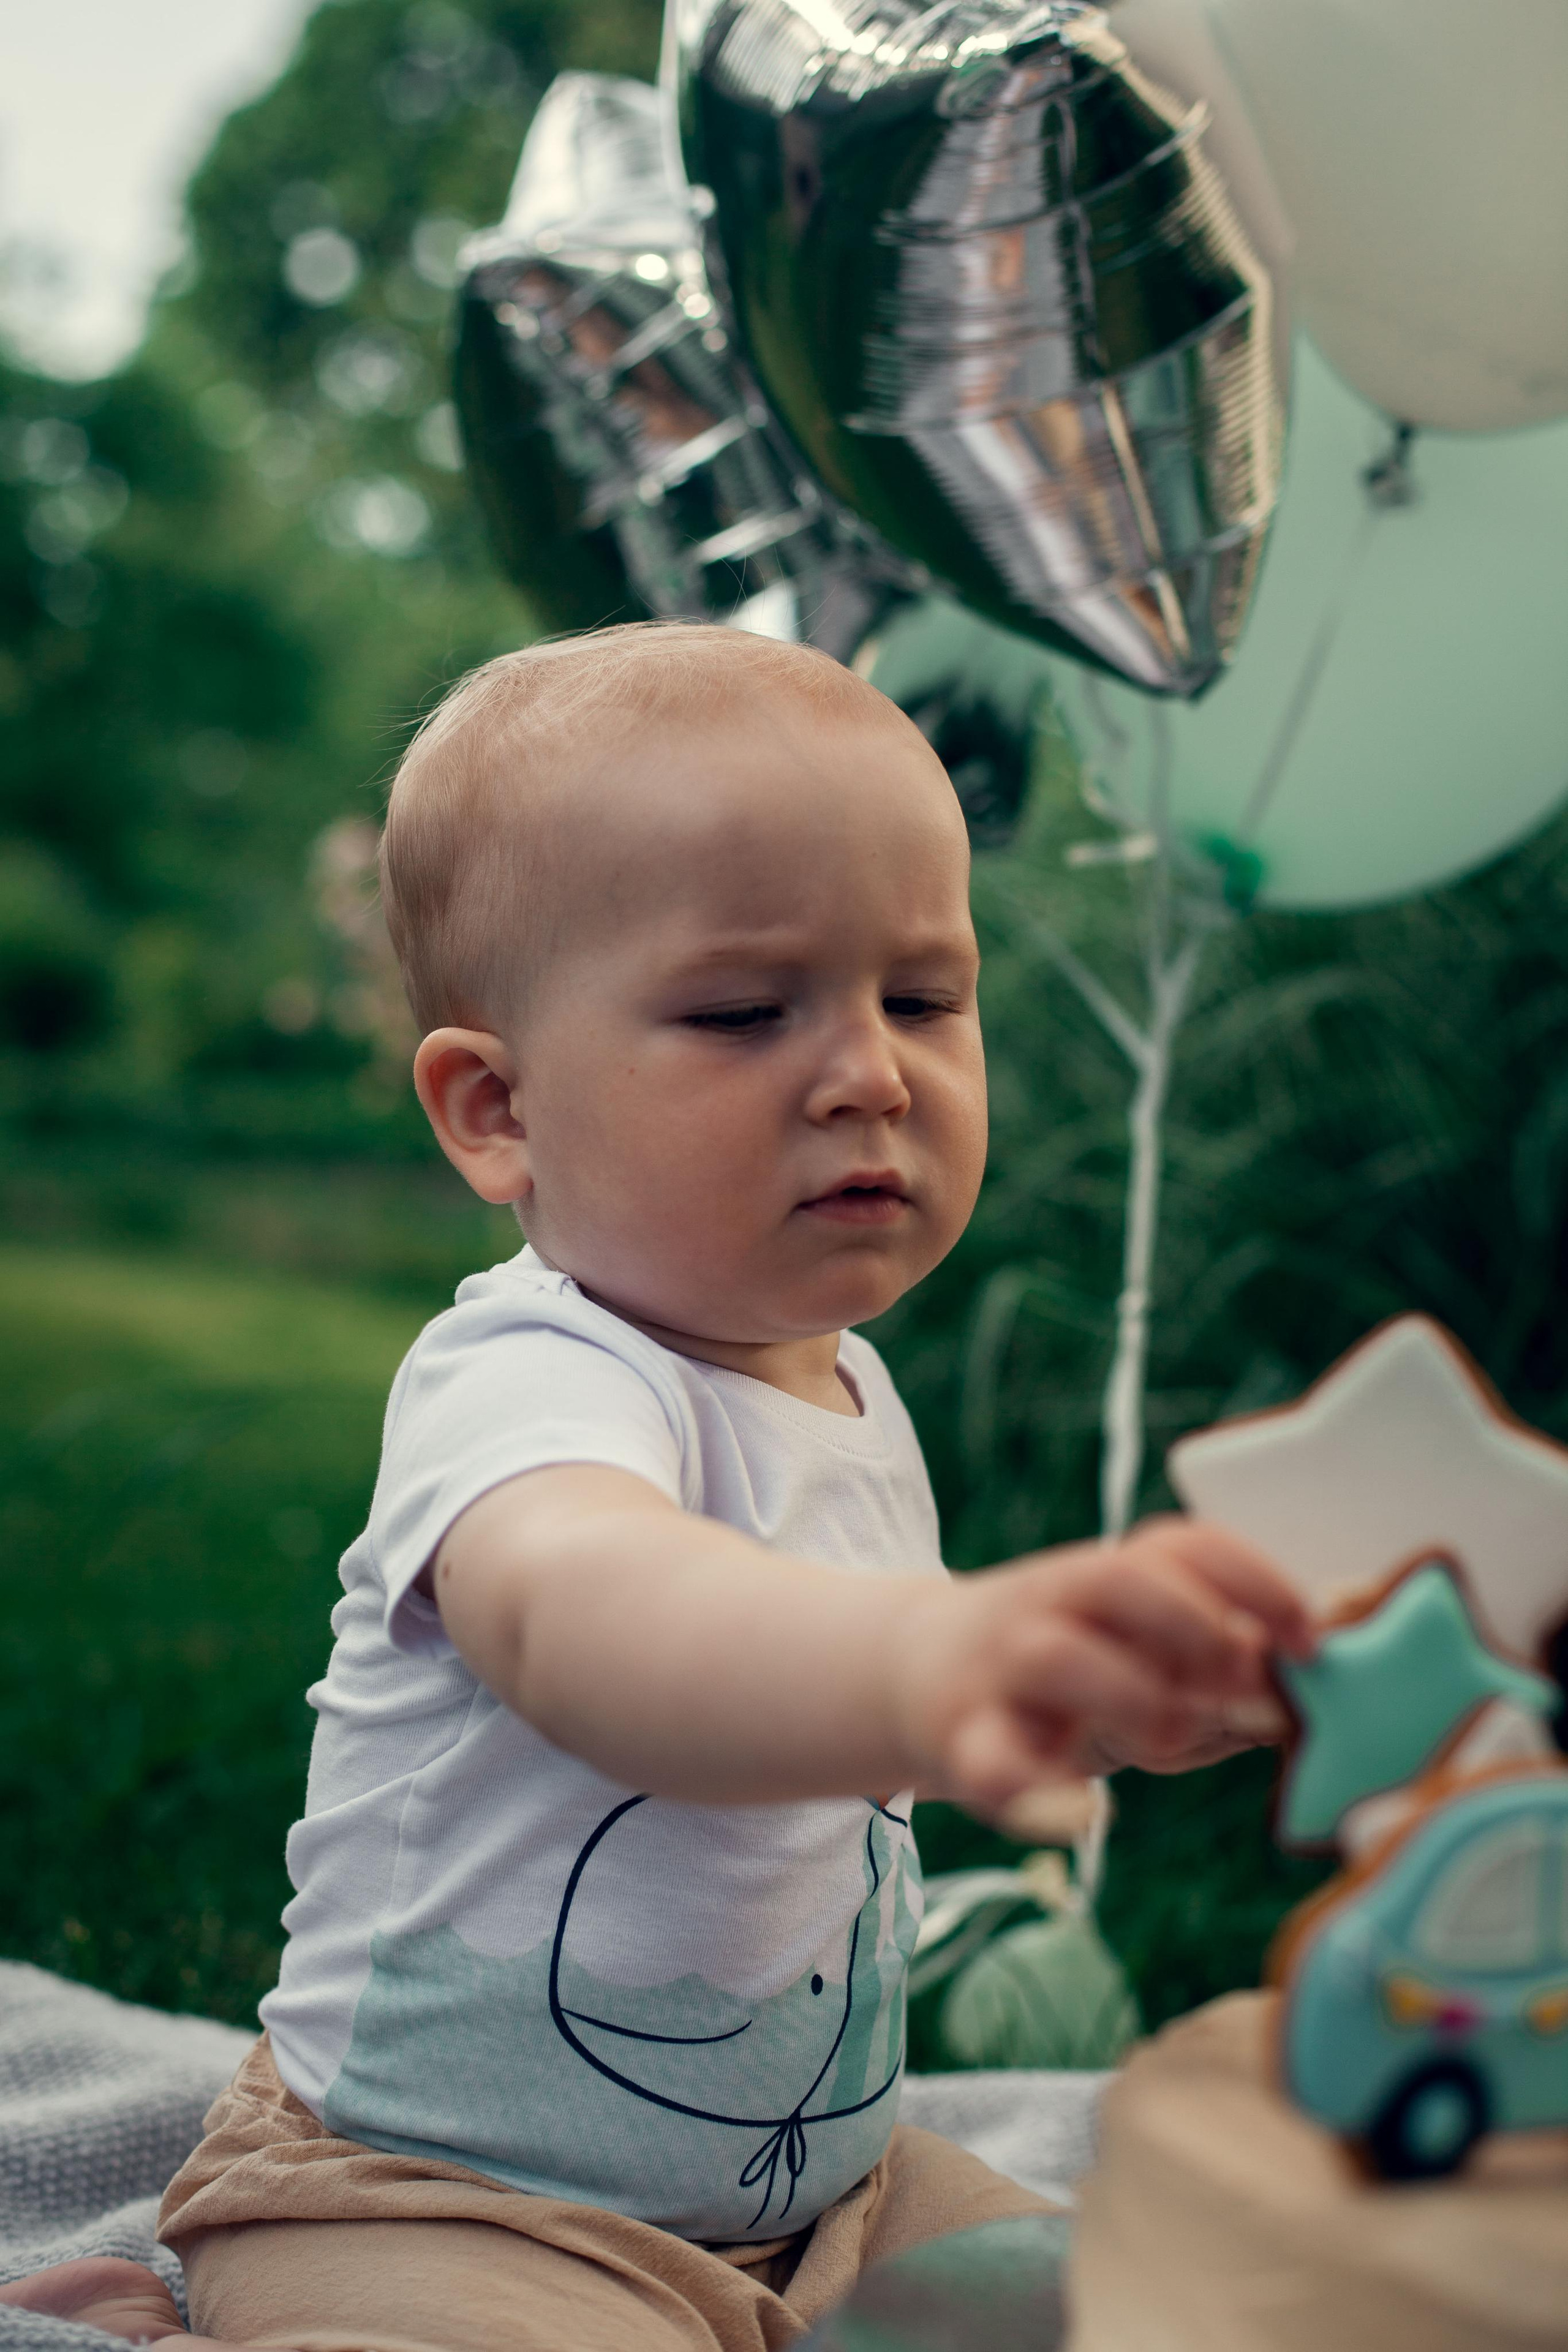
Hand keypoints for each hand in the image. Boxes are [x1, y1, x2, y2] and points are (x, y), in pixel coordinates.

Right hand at [899, 1517, 1313, 1819]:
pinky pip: (994, 1763)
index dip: (1258, 1582)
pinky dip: (1040, 1793)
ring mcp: (1000, 1668)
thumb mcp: (1137, 1650)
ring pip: (1056, 1657)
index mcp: (1104, 1576)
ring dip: (1130, 1699)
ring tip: (1165, 1740)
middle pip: (1119, 1580)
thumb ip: (1216, 1672)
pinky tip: (1082, 1814)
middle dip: (1195, 1627)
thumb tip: (1301, 1699)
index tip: (1310, 1640)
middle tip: (1242, 1685)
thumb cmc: (1066, 1674)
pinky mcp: (961, 1739)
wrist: (910, 1672)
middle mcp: (1050, 1605)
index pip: (1183, 1546)